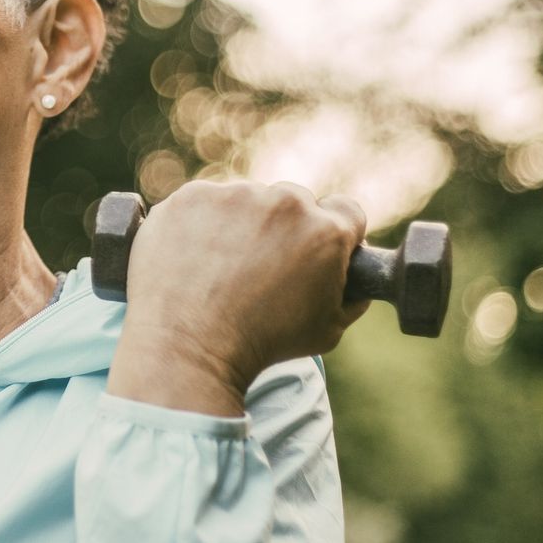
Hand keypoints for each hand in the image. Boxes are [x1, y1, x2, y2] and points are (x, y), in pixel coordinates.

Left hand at [107, 179, 370, 416]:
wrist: (189, 347)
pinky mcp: (191, 197)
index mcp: (326, 230)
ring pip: (247, 200)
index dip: (335, 232)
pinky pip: (205, 203)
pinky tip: (196, 259)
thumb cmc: (263, 344)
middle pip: (294, 201)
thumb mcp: (328, 330)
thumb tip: (354, 279)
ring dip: (242, 223)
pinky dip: (202, 224)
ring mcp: (234, 196)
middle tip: (262, 265)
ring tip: (222, 268)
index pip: (346, 210)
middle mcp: (283, 203)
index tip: (316, 249)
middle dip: (285, 227)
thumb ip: (350, 296)